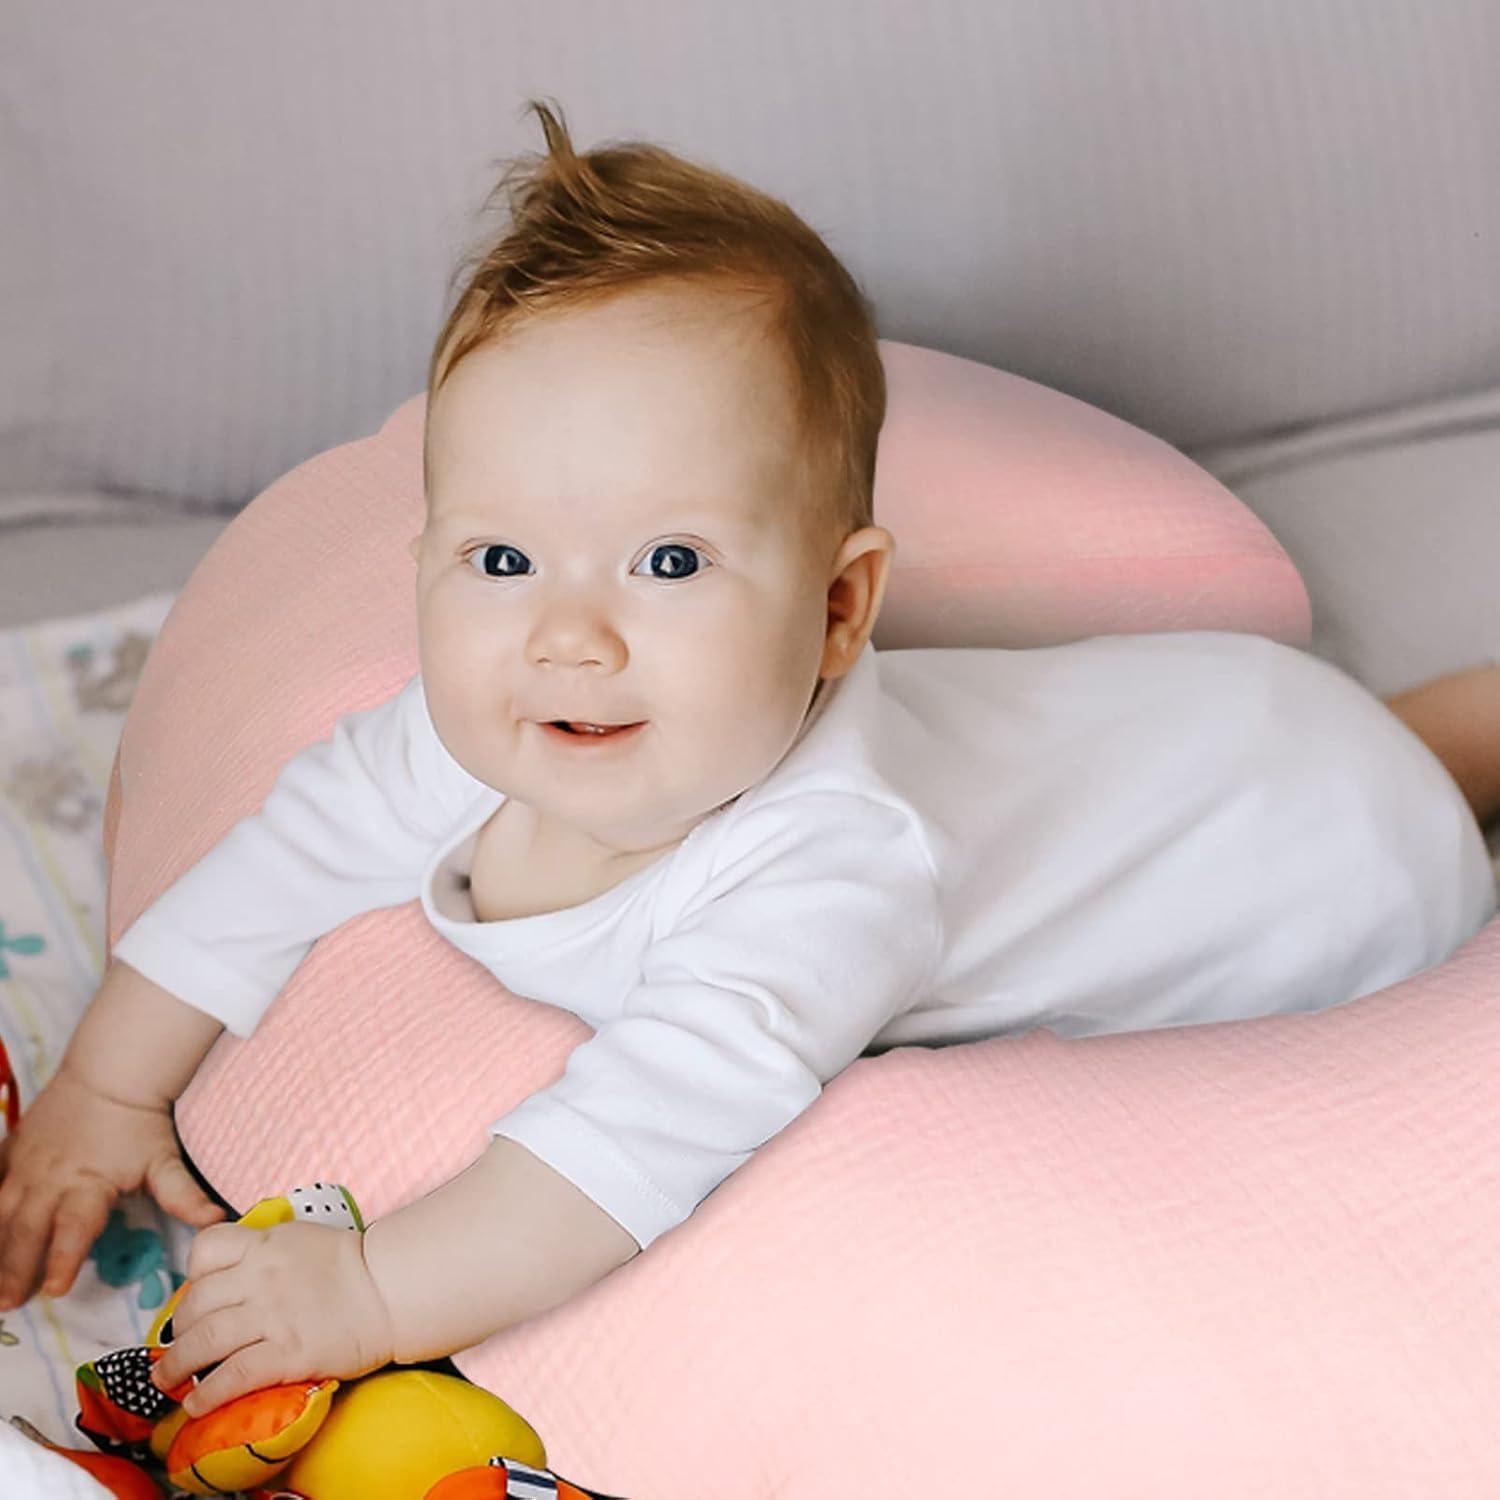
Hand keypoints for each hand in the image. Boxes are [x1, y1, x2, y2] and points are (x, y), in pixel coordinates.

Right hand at [0, 1067, 225, 1308]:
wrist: (110, 1073)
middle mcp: (50, 1181)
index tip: (57, 1289)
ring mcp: (24, 1168)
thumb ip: (184, 1196)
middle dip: (17, 1268)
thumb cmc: (140, 1124)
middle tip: (9, 1303)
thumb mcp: (165, 1160)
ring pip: (1, 1215)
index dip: (64, 1259)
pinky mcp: (11, 1154)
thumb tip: (219, 1222)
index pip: (75, 1229)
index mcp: (89, 1186)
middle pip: (28, 1230)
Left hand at [151, 1218, 395, 1415]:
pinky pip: (232, 1377)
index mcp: (265, 1245)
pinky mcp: (286, 1353)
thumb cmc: (353, 1265)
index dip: (192, 1276)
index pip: (206, 1250)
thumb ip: (267, 1251)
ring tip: (168, 1381)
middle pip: (196, 1303)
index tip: (195, 1296)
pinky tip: (197, 1405)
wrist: (392, 1288)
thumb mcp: (302, 1240)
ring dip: (176, 1367)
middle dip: (178, 1330)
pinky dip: (208, 1395)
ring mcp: (271, 1316)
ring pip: (203, 1342)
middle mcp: (259, 1278)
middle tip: (176, 1348)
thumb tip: (236, 1272)